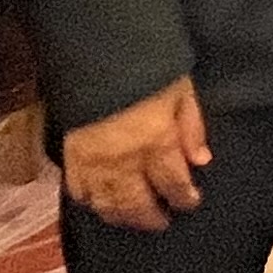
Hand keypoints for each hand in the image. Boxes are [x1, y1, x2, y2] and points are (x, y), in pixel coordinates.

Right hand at [64, 77, 213, 231]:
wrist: (95, 51)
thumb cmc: (147, 67)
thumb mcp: (181, 89)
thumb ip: (192, 127)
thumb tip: (201, 161)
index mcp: (156, 144)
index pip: (173, 185)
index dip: (184, 198)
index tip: (190, 202)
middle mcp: (125, 161)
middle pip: (138, 205)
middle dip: (152, 218)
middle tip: (161, 221)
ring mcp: (94, 162)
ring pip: (107, 204)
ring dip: (122, 217)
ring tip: (134, 219)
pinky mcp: (71, 155)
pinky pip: (78, 190)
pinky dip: (90, 201)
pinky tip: (99, 202)